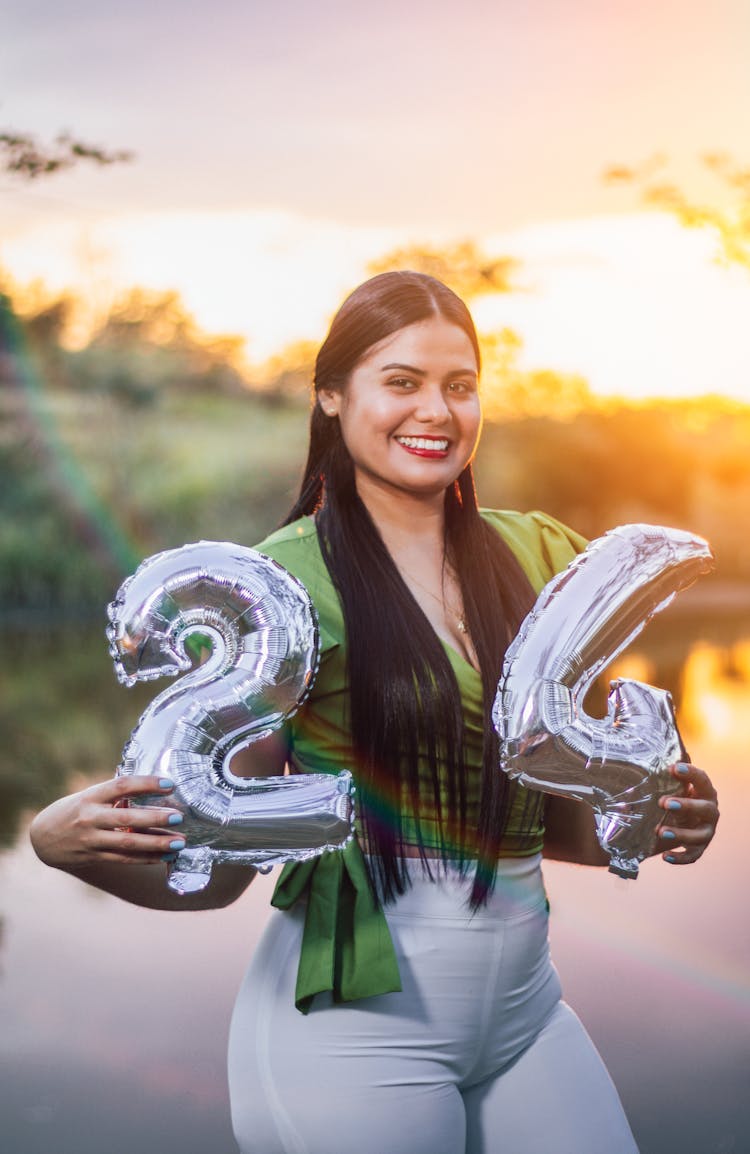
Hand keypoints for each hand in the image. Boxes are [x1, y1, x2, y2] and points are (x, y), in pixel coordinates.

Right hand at [30, 776, 185, 870]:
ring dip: (156, 843)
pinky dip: (147, 858)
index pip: (121, 786)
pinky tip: (166, 857)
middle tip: (178, 817)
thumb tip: (151, 783)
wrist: (43, 838)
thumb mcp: (89, 795)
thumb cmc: (74, 810)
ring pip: (127, 843)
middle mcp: (90, 817)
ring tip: (179, 842)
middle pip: (126, 817)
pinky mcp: (94, 857)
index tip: (169, 784)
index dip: (146, 783)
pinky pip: (124, 859)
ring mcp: (91, 839)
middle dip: (154, 818)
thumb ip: (115, 792)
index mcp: (91, 796)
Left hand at [657, 762, 719, 865]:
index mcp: (704, 792)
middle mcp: (709, 812)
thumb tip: (644, 770)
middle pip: (705, 808)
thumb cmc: (675, 799)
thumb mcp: (672, 789)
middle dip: (687, 805)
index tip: (674, 768)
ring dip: (681, 834)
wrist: (680, 823)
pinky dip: (680, 858)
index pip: (702, 780)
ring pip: (700, 835)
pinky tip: (665, 856)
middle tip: (664, 803)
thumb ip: (666, 781)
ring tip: (660, 831)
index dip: (691, 774)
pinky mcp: (699, 849)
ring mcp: (706, 831)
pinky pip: (692, 856)